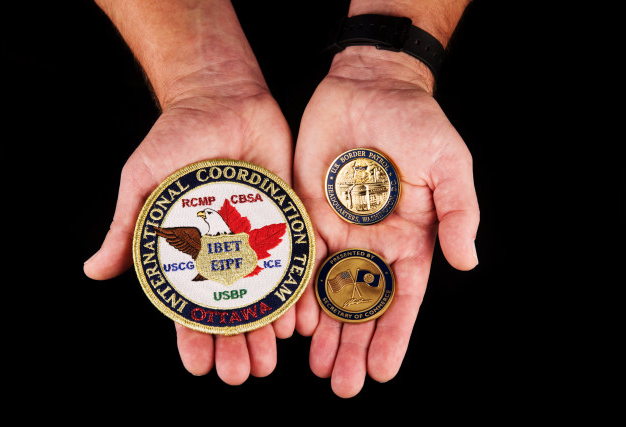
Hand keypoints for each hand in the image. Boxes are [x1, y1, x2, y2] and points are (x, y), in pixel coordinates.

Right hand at [84, 83, 293, 384]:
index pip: (192, 305)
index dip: (194, 338)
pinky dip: (300, 291)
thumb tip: (93, 271)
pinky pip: (298, 260)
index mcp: (192, 251)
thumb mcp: (142, 183)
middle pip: (233, 309)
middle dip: (236, 344)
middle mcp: (228, 252)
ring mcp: (261, 237)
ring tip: (270, 360)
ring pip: (268, 294)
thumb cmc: (176, 138)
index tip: (197, 367)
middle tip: (241, 374)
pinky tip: (302, 321)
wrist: (221, 97)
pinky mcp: (290, 218)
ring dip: (269, 330)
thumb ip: (126, 229)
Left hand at [294, 47, 478, 396]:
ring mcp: (337, 231)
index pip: (402, 298)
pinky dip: (295, 291)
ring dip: (323, 331)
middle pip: (362, 304)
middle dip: (354, 345)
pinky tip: (290, 322)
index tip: (384, 371)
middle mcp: (372, 243)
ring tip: (317, 368)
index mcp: (409, 237)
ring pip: (328, 291)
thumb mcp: (449, 166)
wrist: (368, 84)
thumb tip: (467, 263)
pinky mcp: (305, 213)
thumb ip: (458, 214)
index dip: (394, 335)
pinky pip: (299, 259)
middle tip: (343, 384)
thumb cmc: (416, 122)